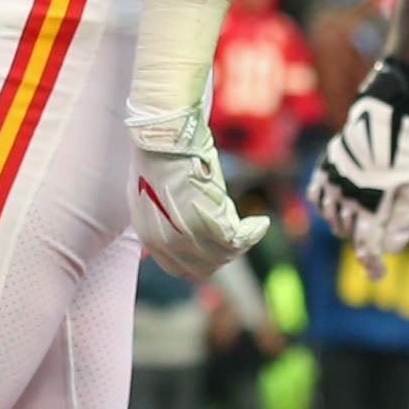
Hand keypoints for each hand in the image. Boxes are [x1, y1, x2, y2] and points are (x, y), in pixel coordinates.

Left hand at [127, 99, 269, 281]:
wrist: (163, 140)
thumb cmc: (159, 157)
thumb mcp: (151, 196)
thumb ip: (162, 219)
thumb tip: (177, 224)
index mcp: (149, 238)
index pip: (178, 268)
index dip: (200, 260)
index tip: (215, 248)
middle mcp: (166, 243)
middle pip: (203, 268)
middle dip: (222, 254)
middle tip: (237, 236)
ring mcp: (186, 236)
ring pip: (223, 256)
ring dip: (239, 242)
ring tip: (250, 225)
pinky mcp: (208, 224)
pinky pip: (237, 240)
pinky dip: (252, 233)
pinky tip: (259, 223)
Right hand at [310, 56, 408, 275]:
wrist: (393, 109)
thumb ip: (405, 220)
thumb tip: (390, 249)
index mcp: (373, 203)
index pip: (367, 244)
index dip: (371, 263)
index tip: (377, 274)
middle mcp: (349, 195)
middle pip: (349, 232)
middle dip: (362, 241)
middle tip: (378, 241)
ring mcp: (335, 179)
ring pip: (331, 216)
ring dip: (345, 224)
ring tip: (360, 221)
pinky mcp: (328, 164)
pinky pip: (317, 194)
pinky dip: (325, 205)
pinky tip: (338, 204)